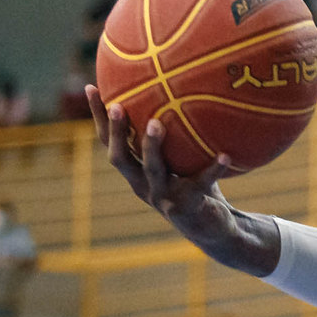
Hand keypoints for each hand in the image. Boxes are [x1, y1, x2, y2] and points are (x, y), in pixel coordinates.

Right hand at [87, 87, 239, 248]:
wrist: (212, 229)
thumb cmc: (195, 183)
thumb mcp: (182, 157)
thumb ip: (178, 131)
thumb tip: (183, 87)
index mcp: (136, 172)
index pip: (109, 142)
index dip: (98, 117)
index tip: (92, 87)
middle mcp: (143, 185)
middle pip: (120, 158)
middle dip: (117, 132)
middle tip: (118, 106)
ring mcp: (164, 197)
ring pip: (152, 169)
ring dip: (151, 146)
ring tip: (156, 123)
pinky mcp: (189, 205)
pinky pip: (201, 182)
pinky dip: (213, 168)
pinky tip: (225, 155)